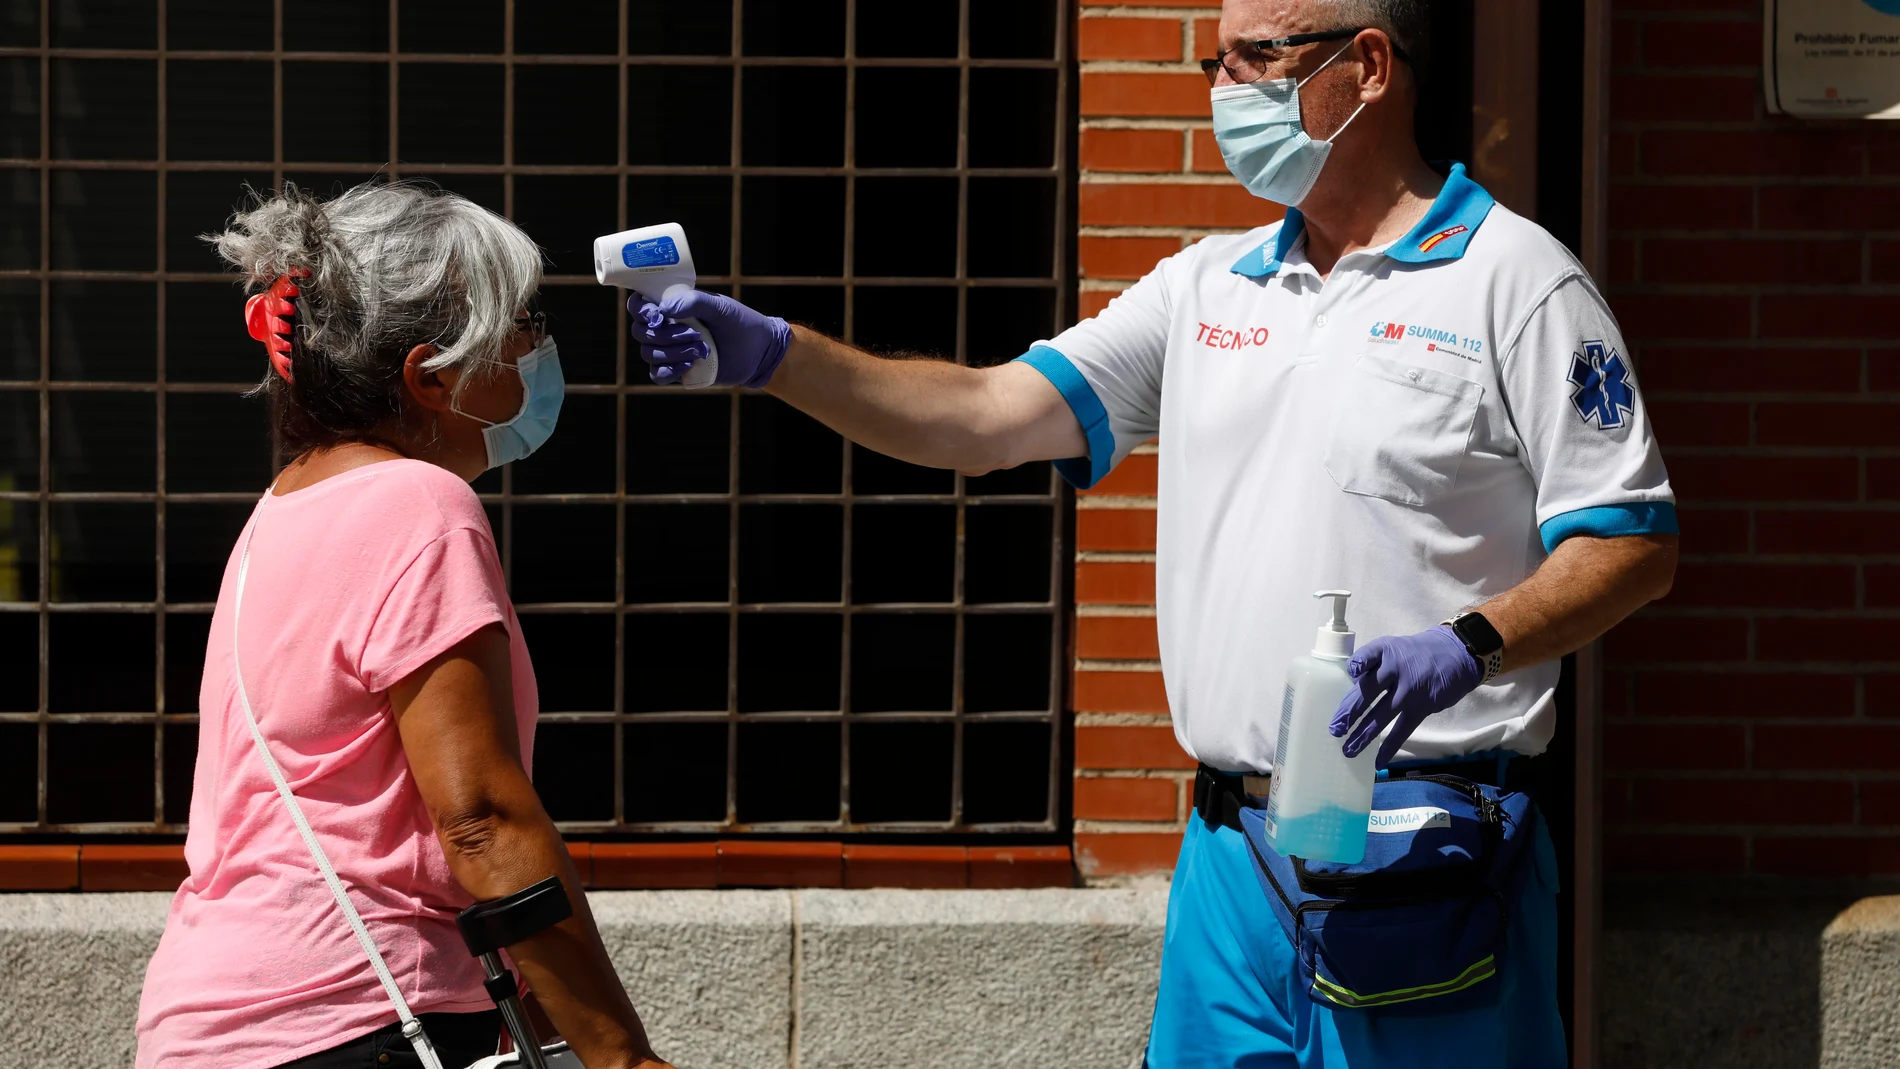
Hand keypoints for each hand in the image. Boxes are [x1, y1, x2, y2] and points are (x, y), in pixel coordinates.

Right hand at [631, 290, 791, 388]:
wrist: (759, 351)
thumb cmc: (740, 323)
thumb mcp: (720, 307)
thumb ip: (694, 302)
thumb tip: (664, 309)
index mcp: (672, 307)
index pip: (639, 306)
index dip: (641, 310)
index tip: (657, 315)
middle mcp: (666, 328)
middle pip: (640, 332)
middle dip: (665, 335)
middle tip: (696, 334)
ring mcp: (670, 351)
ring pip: (649, 354)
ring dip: (673, 352)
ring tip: (702, 350)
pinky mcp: (678, 371)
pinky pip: (657, 375)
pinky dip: (669, 370)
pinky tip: (689, 365)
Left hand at [1328, 625, 1482, 768]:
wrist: (1455, 655)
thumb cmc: (1415, 654)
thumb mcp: (1393, 648)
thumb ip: (1372, 664)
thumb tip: (1350, 684)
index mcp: (1385, 651)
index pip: (1369, 655)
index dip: (1359, 663)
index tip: (1351, 671)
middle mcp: (1395, 669)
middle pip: (1368, 692)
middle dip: (1349, 713)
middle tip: (1334, 729)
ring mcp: (1409, 690)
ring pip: (1381, 715)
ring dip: (1363, 735)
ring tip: (1348, 750)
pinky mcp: (1422, 707)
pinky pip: (1402, 730)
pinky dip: (1389, 747)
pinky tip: (1377, 760)